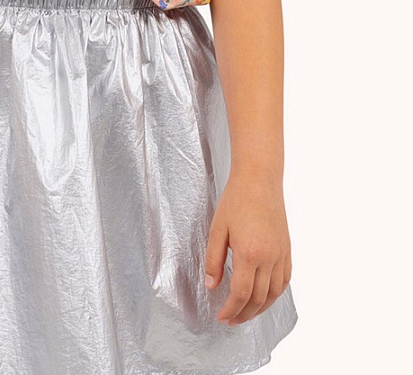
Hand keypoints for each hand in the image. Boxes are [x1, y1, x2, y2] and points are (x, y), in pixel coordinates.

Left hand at [204, 170, 291, 325]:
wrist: (259, 180)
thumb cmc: (236, 200)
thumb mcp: (217, 229)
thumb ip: (214, 260)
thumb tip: (212, 286)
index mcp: (249, 253)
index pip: (241, 294)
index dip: (230, 310)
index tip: (221, 316)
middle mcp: (269, 258)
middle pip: (258, 299)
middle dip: (244, 314)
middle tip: (231, 320)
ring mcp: (281, 254)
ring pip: (274, 294)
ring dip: (260, 309)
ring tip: (246, 313)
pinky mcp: (287, 249)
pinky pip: (284, 280)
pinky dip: (275, 294)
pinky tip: (264, 296)